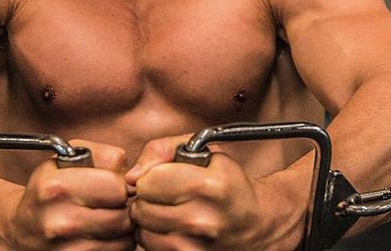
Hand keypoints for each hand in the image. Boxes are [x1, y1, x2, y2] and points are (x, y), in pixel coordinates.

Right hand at [9, 139, 135, 249]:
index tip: (112, 186)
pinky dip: (115, 246)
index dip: (120, 185)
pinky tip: (102, 236)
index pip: (116, 188)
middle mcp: (60, 222)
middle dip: (124, 208)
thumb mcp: (65, 160)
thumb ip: (102, 155)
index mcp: (57, 187)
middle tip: (114, 204)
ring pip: (124, 241)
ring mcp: (67, 250)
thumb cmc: (48, 190)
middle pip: (123, 217)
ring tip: (107, 219)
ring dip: (123, 230)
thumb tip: (131, 173)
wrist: (20, 231)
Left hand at [125, 135, 304, 250]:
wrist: (259, 225)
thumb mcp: (204, 152)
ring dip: (149, 222)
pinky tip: (172, 230)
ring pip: (142, 233)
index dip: (150, 177)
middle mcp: (202, 221)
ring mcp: (196, 249)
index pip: (148, 182)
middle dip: (147, 199)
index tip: (161, 178)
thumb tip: (131, 176)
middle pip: (141, 209)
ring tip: (169, 213)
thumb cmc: (228, 184)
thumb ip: (163, 149)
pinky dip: (156, 240)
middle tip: (164, 196)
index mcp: (208, 186)